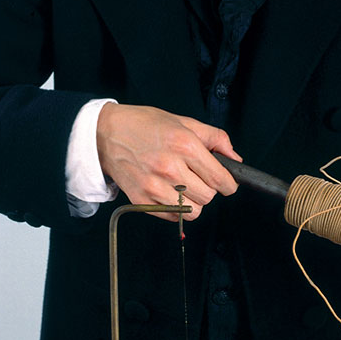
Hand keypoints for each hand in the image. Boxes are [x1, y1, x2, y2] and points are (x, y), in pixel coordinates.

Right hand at [96, 104, 239, 220]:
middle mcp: (170, 168)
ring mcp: (154, 186)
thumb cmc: (144, 126)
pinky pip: (173, 217)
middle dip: (208, 189)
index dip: (229, 184)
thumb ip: (215, 139)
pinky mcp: (142, 200)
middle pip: (208, 197)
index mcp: (184, 145)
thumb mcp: (183, 122)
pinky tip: (168, 192)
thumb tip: (235, 159)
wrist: (105, 135)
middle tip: (198, 178)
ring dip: (193, 202)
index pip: (220, 179)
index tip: (227, 184)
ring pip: (193, 211)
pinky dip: (176, 209)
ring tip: (182, 187)